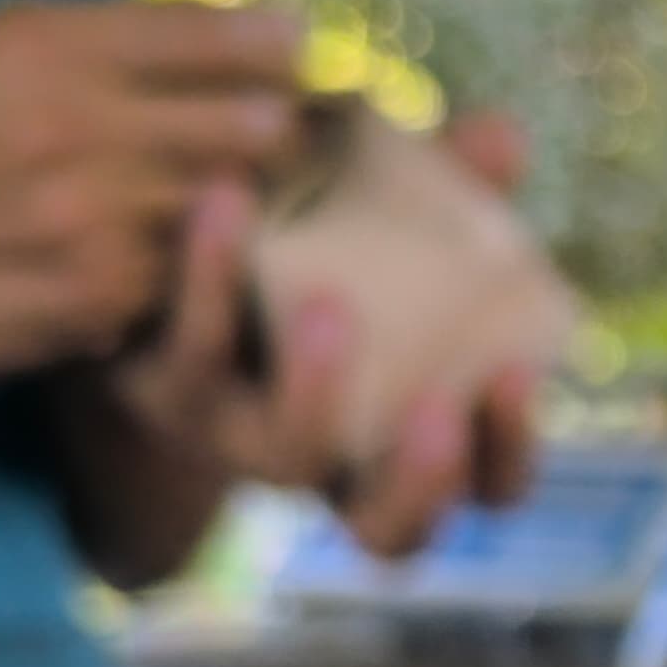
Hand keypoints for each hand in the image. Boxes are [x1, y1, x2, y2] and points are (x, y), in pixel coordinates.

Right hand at [0, 0, 305, 387]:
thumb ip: (95, 38)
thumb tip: (234, 33)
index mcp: (40, 43)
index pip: (210, 34)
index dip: (271, 44)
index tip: (294, 47)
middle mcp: (70, 123)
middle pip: (250, 124)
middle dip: (277, 130)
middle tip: (284, 135)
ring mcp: (88, 219)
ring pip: (227, 206)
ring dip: (239, 206)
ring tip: (229, 198)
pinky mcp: (95, 297)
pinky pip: (182, 274)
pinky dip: (183, 268)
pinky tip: (160, 260)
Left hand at [112, 108, 567, 557]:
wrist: (151, 266)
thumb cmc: (311, 251)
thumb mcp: (389, 225)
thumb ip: (452, 191)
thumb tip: (504, 135)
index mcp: (408, 442)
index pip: (488, 491)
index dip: (508, 452)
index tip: (514, 372)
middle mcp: (329, 465)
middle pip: (389, 531)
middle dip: (419, 477)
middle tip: (437, 405)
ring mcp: (241, 440)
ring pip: (285, 456)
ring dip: (315, 388)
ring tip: (329, 302)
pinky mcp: (157, 391)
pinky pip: (187, 355)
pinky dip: (208, 278)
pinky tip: (224, 197)